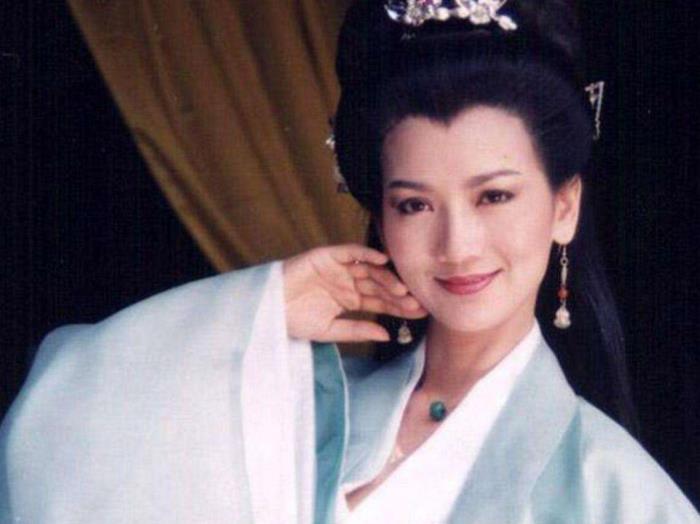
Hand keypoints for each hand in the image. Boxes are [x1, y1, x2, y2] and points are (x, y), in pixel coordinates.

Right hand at [283, 244, 427, 341]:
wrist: (267, 310)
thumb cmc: (293, 321)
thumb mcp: (329, 331)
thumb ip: (357, 331)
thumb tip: (386, 335)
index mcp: (350, 299)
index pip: (380, 302)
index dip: (400, 307)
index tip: (420, 313)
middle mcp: (348, 282)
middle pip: (379, 286)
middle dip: (398, 294)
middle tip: (417, 302)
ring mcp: (338, 268)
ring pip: (369, 269)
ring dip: (386, 277)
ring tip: (401, 289)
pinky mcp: (327, 256)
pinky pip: (350, 252)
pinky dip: (366, 253)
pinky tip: (382, 260)